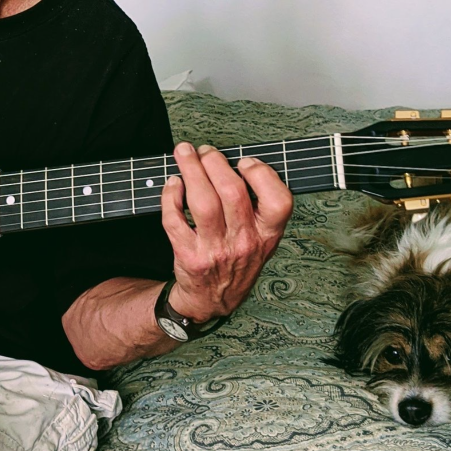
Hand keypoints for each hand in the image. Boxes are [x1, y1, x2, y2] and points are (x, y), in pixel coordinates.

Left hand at [159, 143, 293, 321]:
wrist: (213, 299)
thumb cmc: (238, 259)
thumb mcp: (263, 239)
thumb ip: (259, 207)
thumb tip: (238, 161)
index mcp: (268, 235)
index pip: (278, 201)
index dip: (261, 174)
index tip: (245, 161)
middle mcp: (244, 243)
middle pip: (232, 192)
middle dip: (215, 162)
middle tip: (205, 151)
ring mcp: (216, 251)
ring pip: (203, 202)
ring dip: (191, 170)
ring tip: (185, 153)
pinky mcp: (189, 256)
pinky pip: (175, 220)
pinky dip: (171, 196)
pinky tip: (173, 183)